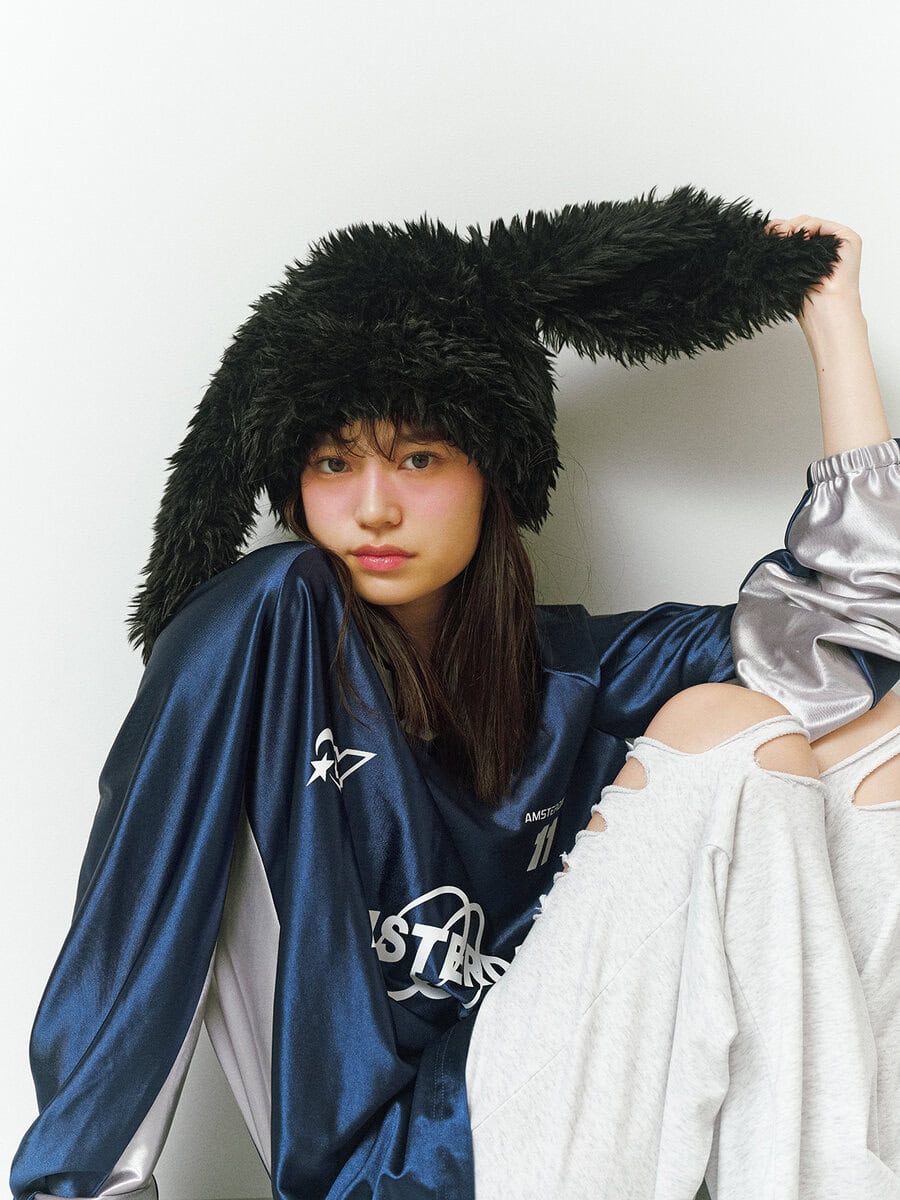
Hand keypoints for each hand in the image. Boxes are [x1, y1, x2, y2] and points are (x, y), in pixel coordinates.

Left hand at [764, 215, 862, 337]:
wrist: (825, 309)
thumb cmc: (806, 300)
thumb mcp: (787, 272)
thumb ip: (781, 253)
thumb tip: (765, 234)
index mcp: (814, 254)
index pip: (795, 234)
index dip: (779, 230)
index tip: (764, 234)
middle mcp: (827, 246)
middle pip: (801, 226)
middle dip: (784, 227)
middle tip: (771, 235)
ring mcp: (839, 241)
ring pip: (809, 223)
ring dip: (792, 227)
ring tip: (781, 238)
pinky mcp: (848, 238)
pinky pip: (821, 225)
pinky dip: (805, 227)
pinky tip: (796, 238)